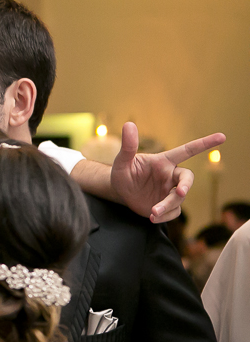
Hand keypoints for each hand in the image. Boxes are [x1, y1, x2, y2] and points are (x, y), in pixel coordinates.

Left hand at [110, 122, 224, 222]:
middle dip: (185, 186)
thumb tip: (128, 124)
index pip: (187, 150)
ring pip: (179, 198)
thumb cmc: (123, 173)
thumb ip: (128, 146)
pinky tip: (151, 217)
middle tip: (179, 192)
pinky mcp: (167, 205)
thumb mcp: (122, 161)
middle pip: (187, 178)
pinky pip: (173, 212)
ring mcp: (169, 191)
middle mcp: (170, 175)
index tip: (222, 137)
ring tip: (152, 212)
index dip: (204, 143)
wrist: (120, 192)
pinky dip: (164, 216)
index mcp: (163, 162)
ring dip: (167, 206)